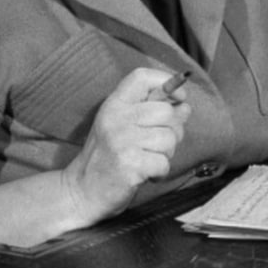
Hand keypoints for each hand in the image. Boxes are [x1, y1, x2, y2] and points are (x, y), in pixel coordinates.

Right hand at [61, 67, 190, 226]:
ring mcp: (121, 140)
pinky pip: (164, 162)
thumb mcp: (123, 124)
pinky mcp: (129, 164)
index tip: (178, 98)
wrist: (84, 191)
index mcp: (114, 103)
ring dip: (167, 153)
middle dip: (173, 130)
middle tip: (159, 143)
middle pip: (166, 111)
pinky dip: (161, 171)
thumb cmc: (108, 156)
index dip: (166, 81)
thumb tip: (184, 105)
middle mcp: (116, 117)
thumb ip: (151, 110)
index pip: (142, 77)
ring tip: (149, 158)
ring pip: (168, 138)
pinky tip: (147, 173)